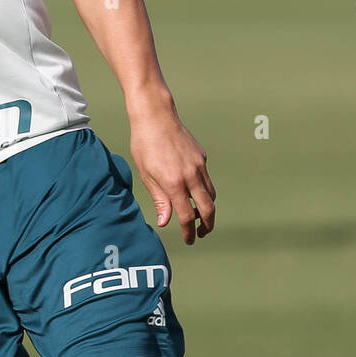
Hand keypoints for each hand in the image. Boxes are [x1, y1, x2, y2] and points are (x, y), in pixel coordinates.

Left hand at [129, 107, 215, 244]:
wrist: (155, 116)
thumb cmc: (144, 145)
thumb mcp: (146, 174)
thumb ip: (159, 199)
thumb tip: (165, 222)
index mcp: (174, 183)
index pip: (187, 216)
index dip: (189, 232)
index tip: (189, 240)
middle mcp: (191, 175)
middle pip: (208, 208)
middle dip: (207, 225)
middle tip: (201, 234)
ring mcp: (199, 165)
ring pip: (211, 194)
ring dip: (207, 208)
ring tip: (197, 215)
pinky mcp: (202, 156)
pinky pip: (206, 178)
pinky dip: (203, 189)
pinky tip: (191, 189)